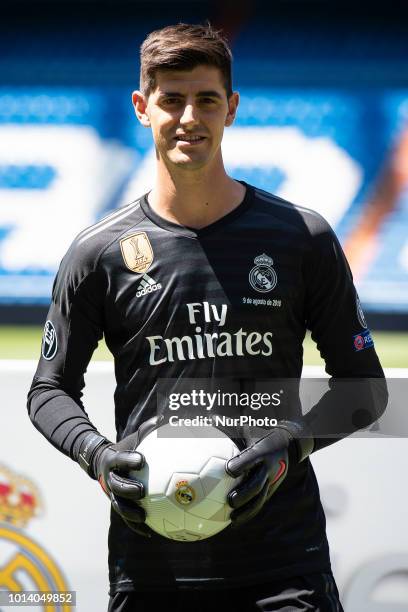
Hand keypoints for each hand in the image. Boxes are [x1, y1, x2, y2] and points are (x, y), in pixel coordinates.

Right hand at [78, 416, 161, 536]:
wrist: (101, 462)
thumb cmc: (125, 448)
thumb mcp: (133, 438)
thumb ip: (147, 429)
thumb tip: (163, 418)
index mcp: (112, 461)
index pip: (119, 460)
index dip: (128, 461)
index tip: (141, 460)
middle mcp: (109, 479)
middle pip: (116, 486)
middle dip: (127, 489)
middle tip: (141, 491)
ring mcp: (111, 494)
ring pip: (118, 505)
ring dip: (130, 513)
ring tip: (144, 517)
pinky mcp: (117, 504)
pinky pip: (126, 518)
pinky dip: (136, 526)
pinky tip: (150, 533)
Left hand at [226, 422, 312, 527]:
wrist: (288, 444)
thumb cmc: (260, 433)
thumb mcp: (248, 428)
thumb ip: (230, 427)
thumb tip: (210, 417)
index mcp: (262, 451)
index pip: (252, 459)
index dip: (241, 464)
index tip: (228, 470)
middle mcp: (269, 467)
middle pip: (257, 484)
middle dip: (244, 494)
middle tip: (230, 500)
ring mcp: (272, 480)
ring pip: (260, 498)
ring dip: (247, 510)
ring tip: (232, 518)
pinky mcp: (272, 489)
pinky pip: (260, 503)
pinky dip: (249, 513)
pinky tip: (235, 521)